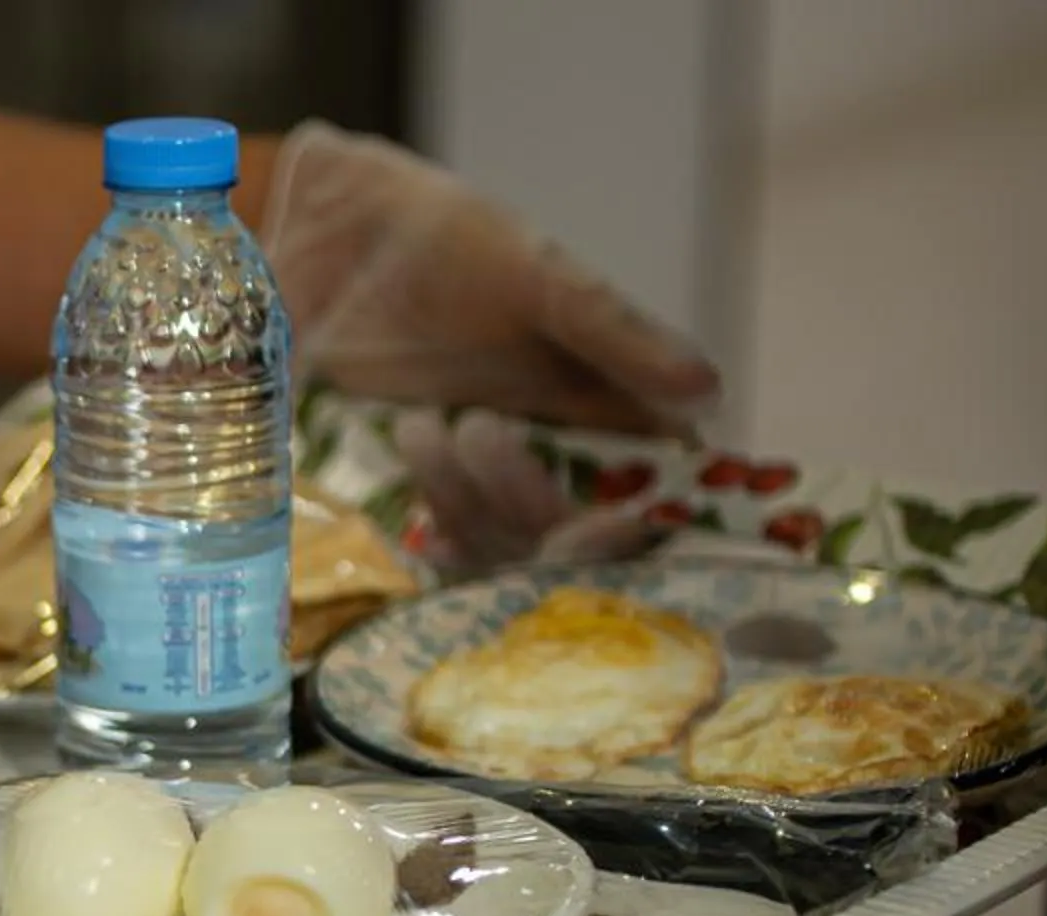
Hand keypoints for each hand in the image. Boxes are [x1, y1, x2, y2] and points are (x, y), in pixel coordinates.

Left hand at [261, 123, 719, 569]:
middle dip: (530, 506)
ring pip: (501, 543)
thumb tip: (707, 387)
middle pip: (567, 533)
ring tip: (418, 422)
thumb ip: (614, 333)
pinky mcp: (415, 488)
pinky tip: (420, 526)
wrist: (339, 239)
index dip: (637, 521)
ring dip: (465, 501)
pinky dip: (435, 541)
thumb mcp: (539, 277)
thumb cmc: (453, 243)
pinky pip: (441, 546)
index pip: (649, 487)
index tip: (607, 524)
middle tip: (481, 432)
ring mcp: (480, 477)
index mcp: (600, 406)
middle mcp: (548, 454)